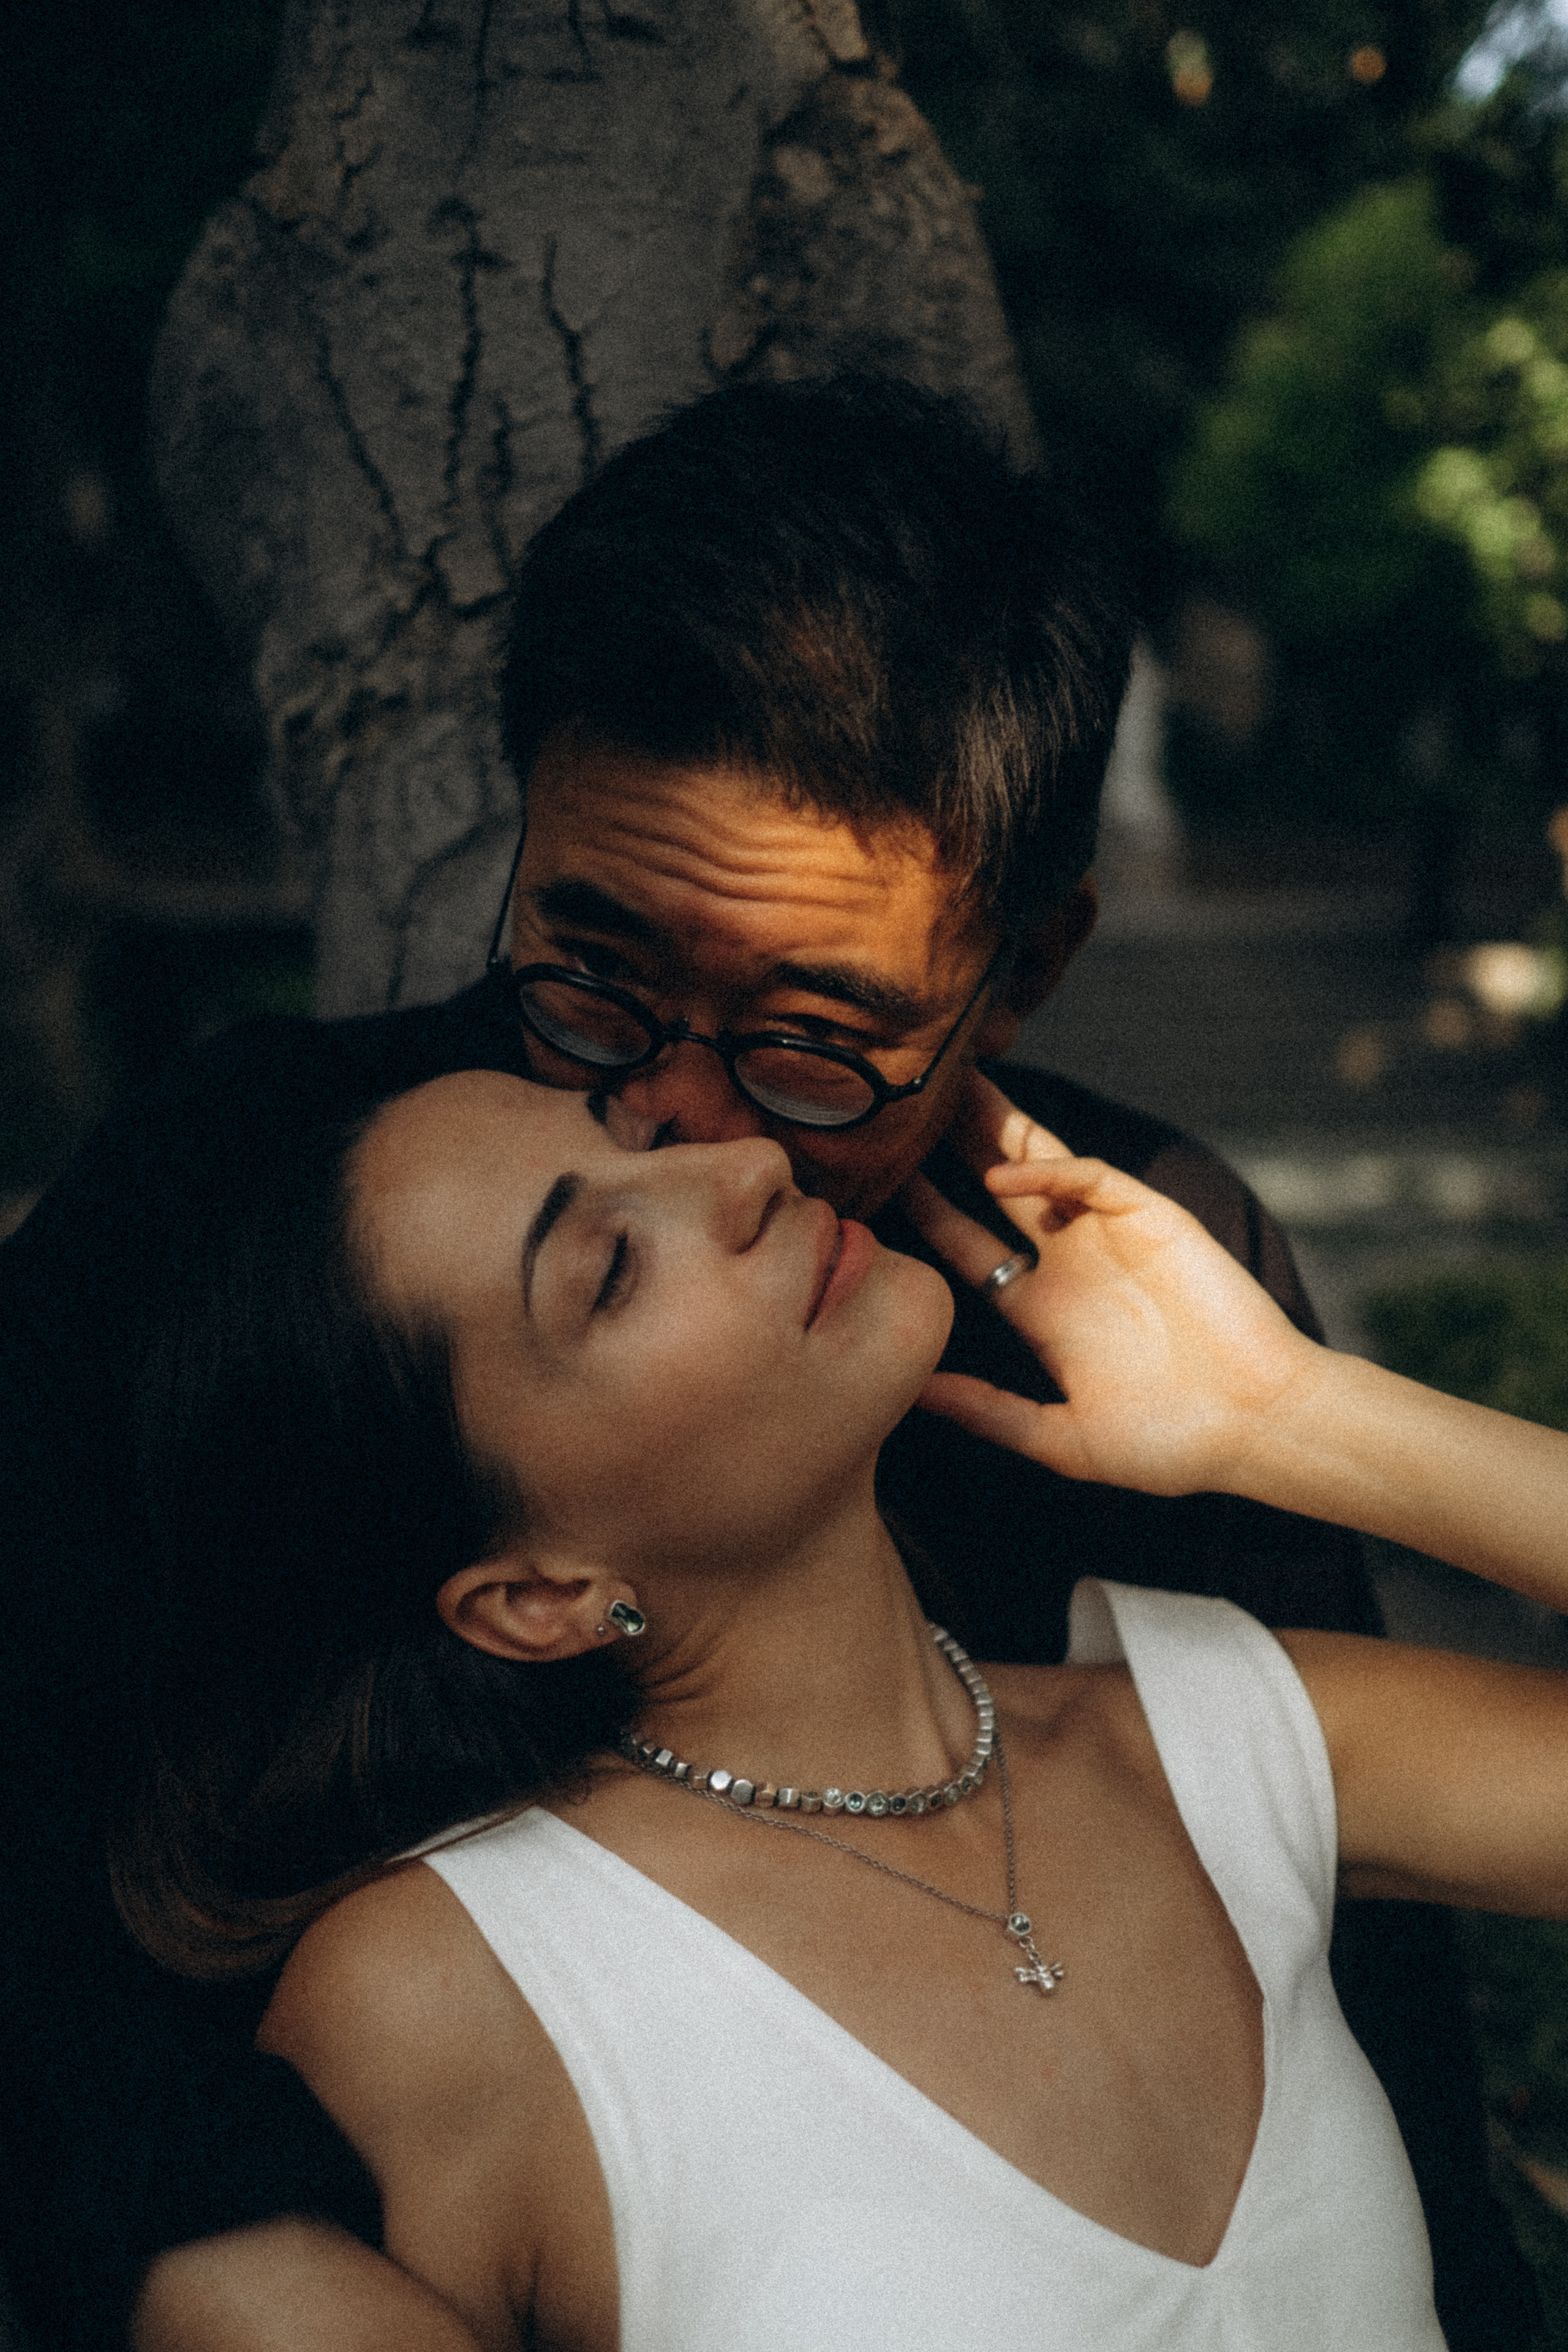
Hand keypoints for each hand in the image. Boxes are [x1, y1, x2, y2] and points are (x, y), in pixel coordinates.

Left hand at [901, 1072, 1324, 1495]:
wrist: (1258, 1426)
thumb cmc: (1171, 1445)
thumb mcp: (1061, 1438)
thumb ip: (989, 1414)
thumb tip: (914, 1394)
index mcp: (1043, 1309)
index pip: (967, 1247)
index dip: (925, 1213)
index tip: (873, 1187)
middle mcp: (1069, 1262)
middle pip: (996, 1188)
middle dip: (952, 1147)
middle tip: (900, 1109)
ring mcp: (1109, 1235)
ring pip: (1039, 1164)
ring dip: (993, 1129)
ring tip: (944, 1090)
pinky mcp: (1150, 1218)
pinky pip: (1088, 1179)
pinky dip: (1046, 1173)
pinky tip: (999, 1178)